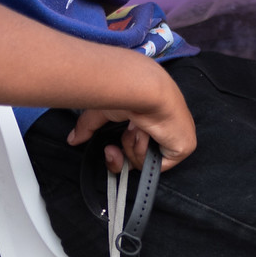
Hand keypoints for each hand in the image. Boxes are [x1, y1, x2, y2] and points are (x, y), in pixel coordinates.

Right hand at [68, 65, 196, 172]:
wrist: (143, 91)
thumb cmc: (124, 94)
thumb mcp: (101, 112)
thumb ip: (88, 126)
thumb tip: (72, 139)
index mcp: (149, 117)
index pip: (133, 145)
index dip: (119, 153)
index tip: (108, 149)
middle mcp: (163, 128)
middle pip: (139, 157)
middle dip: (122, 155)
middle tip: (113, 148)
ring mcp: (174, 137)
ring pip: (147, 161)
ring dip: (133, 148)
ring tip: (135, 129)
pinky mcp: (183, 147)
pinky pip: (159, 165)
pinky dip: (146, 153)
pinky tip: (144, 135)